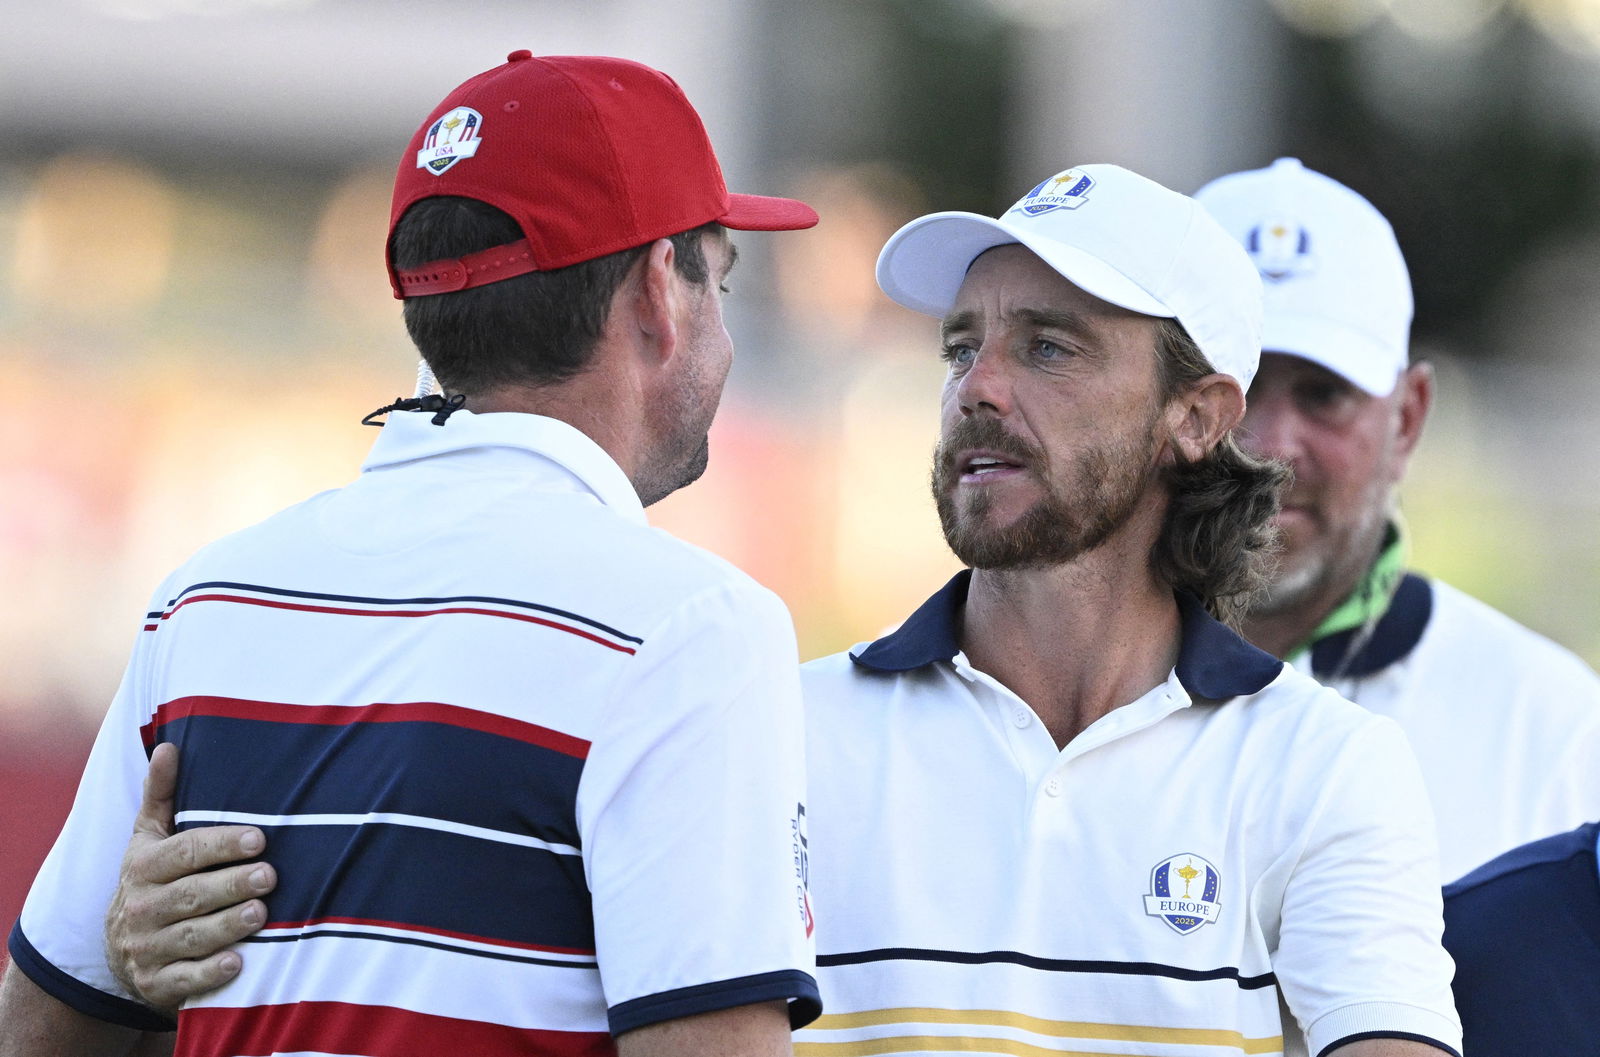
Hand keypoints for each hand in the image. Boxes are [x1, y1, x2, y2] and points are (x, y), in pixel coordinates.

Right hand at [103, 743, 276, 1012]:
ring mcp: (145, 949)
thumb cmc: (153, 880)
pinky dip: (209, 974)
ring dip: (226, 926)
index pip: (184, 853)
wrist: (121, 952)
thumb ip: (161, 795)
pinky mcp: (155, 985)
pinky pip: (183, 981)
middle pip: (190, 895)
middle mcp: (140, 908)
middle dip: (230, 885)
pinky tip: (239, 963)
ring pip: (190, 937)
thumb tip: (168, 746)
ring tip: (261, 913)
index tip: (259, 838)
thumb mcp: (149, 837)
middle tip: (269, 876)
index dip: (221, 845)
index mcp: (142, 866)